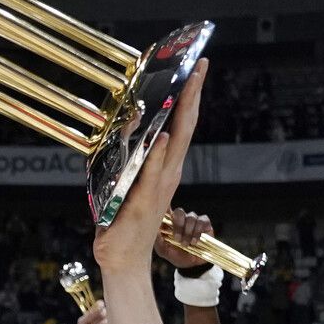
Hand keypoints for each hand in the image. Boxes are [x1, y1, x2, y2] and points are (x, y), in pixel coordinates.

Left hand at [74, 301, 108, 323]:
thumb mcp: (83, 322)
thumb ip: (90, 314)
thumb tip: (100, 306)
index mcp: (95, 312)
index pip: (100, 304)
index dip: (100, 305)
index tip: (98, 309)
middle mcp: (103, 317)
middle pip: (106, 310)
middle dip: (100, 316)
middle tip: (94, 323)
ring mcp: (109, 323)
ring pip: (110, 318)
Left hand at [94, 60, 207, 272]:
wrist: (123, 257)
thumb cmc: (124, 221)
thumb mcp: (125, 179)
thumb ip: (130, 154)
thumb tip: (129, 124)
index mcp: (166, 167)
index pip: (181, 125)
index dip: (189, 96)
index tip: (195, 69)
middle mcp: (169, 173)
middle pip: (186, 126)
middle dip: (194, 94)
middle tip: (200, 65)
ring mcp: (160, 185)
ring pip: (176, 143)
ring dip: (183, 114)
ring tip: (190, 86)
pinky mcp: (145, 199)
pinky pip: (153, 173)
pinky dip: (160, 155)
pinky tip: (164, 136)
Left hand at [154, 208, 214, 269]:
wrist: (191, 265)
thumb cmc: (176, 255)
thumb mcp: (163, 250)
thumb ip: (157, 239)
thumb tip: (155, 229)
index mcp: (170, 222)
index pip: (166, 209)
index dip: (165, 205)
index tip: (164, 208)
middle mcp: (181, 219)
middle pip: (179, 212)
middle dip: (178, 225)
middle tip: (178, 239)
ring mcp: (193, 220)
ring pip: (191, 217)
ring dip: (189, 232)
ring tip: (188, 244)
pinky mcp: (205, 224)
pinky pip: (202, 221)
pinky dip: (198, 231)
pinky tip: (196, 241)